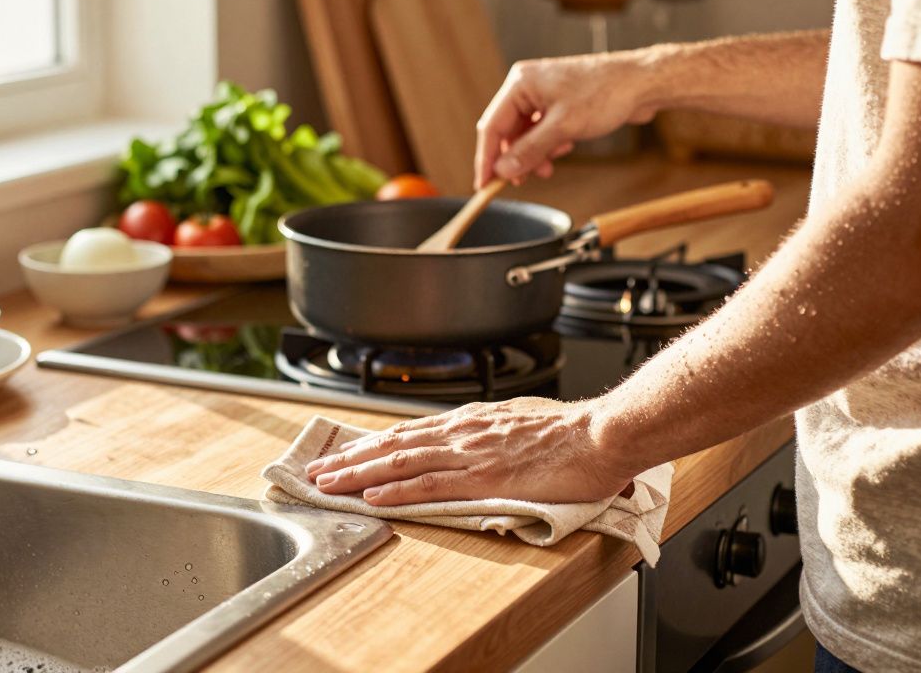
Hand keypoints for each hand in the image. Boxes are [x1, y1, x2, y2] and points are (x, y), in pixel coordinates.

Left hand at [306, 397, 635, 505]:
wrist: (602, 434)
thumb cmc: (572, 433)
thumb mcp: (522, 424)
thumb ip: (494, 434)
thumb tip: (481, 444)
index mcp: (472, 422)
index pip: (410, 432)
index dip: (373, 444)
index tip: (347, 452)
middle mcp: (462, 433)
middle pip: (394, 445)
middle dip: (351, 458)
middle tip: (318, 470)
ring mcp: (470, 454)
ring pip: (401, 462)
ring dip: (359, 474)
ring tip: (329, 483)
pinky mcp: (483, 478)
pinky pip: (430, 484)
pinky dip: (396, 491)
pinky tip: (373, 497)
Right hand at [475, 51, 660, 188]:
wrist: (643, 82)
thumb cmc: (606, 92)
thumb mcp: (562, 128)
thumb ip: (529, 151)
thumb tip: (503, 170)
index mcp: (521, 83)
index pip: (491, 126)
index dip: (486, 158)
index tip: (483, 184)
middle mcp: (528, 86)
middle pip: (507, 131)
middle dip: (516, 158)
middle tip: (523, 180)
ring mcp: (543, 94)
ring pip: (525, 134)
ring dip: (534, 154)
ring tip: (549, 166)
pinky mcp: (559, 104)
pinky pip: (541, 131)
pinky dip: (547, 146)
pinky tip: (563, 149)